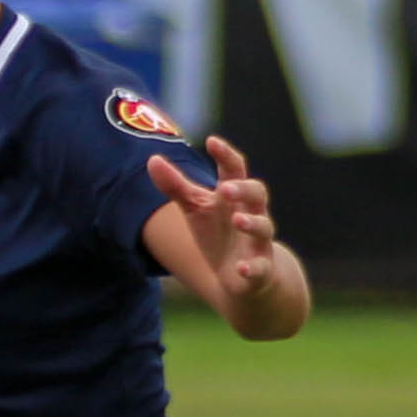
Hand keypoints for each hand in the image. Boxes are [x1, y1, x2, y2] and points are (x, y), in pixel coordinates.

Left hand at [150, 134, 281, 300]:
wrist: (242, 275)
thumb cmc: (218, 233)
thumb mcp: (195, 208)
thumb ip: (176, 185)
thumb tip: (152, 159)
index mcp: (234, 196)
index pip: (234, 169)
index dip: (225, 155)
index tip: (212, 141)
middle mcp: (252, 213)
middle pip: (256, 193)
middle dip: (243, 188)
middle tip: (225, 187)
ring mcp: (258, 242)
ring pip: (264, 227)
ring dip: (252, 223)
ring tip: (238, 219)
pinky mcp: (260, 269)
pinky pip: (260, 267)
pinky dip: (251, 268)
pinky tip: (240, 268)